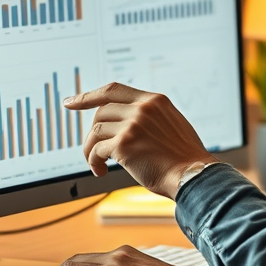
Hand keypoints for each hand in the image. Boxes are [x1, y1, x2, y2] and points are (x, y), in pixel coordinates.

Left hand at [65, 83, 216, 199]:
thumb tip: (125, 122)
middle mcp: (142, 108)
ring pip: (95, 131)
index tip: (71, 101)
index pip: (113, 90)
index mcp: (154, 100)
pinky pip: (97, 150)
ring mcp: (133, 124)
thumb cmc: (184, 158)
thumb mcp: (172, 124)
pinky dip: (94, 162)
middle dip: (92, 132)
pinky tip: (100, 171)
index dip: (88, 95)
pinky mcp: (124, 144)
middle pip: (101, 111)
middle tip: (91, 149)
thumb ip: (150, 117)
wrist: (194, 176)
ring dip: (91, 149)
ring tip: (97, 164)